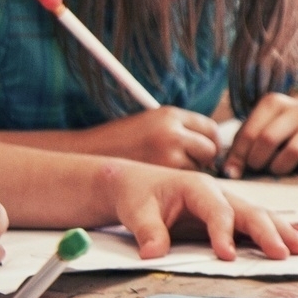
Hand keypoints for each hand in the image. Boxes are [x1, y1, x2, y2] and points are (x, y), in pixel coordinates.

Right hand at [77, 106, 220, 170]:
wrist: (84, 153)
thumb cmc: (120, 141)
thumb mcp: (152, 124)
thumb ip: (180, 130)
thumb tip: (213, 146)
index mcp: (170, 115)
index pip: (210, 129)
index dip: (210, 142)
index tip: (204, 150)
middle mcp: (171, 131)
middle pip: (210, 148)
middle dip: (205, 159)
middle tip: (188, 164)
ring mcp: (167, 153)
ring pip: (198, 167)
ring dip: (189, 171)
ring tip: (164, 170)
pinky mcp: (160, 173)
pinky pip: (182, 180)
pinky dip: (176, 182)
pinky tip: (158, 179)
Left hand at [102, 161, 297, 260]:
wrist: (136, 185)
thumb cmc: (138, 196)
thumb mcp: (135, 211)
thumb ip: (148, 231)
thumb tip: (153, 255)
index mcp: (198, 187)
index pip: (218, 211)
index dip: (224, 234)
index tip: (227, 257)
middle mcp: (220, 193)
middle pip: (251, 212)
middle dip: (269, 233)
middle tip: (283, 254)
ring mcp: (229, 204)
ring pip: (261, 216)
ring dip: (282, 233)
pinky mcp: (230, 216)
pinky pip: (256, 224)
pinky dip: (275, 235)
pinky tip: (291, 246)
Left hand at [222, 92, 297, 178]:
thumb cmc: (274, 130)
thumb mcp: (255, 131)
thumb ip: (239, 149)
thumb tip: (229, 173)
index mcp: (273, 103)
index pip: (249, 133)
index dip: (238, 156)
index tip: (234, 170)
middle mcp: (297, 110)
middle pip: (269, 139)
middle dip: (257, 161)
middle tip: (257, 167)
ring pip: (294, 150)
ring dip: (279, 167)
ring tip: (275, 168)